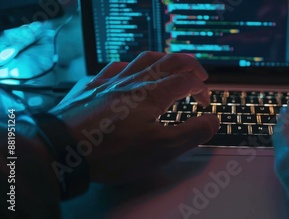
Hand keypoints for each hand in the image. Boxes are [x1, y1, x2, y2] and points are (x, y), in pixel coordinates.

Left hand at [50, 52, 219, 183]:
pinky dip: (127, 67)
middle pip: (167, 62)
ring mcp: (110, 83)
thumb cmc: (111, 152)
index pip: (186, 81)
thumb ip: (192, 133)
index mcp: (153, 95)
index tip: (205, 101)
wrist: (62, 150)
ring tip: (169, 63)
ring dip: (161, 58)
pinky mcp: (91, 89)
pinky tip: (126, 72)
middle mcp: (133, 83)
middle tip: (198, 72)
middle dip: (188, 64)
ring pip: (141, 60)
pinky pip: (112, 69)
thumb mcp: (161, 150)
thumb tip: (212, 121)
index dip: (201, 88)